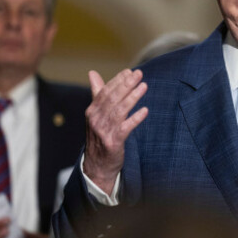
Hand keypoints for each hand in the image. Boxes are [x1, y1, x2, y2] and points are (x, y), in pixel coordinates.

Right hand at [84, 69, 148, 193]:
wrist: (97, 165)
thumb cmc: (99, 136)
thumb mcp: (95, 115)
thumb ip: (97, 94)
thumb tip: (92, 73)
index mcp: (92, 111)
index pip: (105, 91)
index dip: (117, 81)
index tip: (129, 71)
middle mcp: (96, 120)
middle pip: (112, 98)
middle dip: (126, 84)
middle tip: (139, 74)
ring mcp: (104, 131)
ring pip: (120, 110)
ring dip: (133, 97)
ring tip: (144, 86)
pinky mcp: (113, 142)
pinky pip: (126, 128)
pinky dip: (135, 118)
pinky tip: (145, 110)